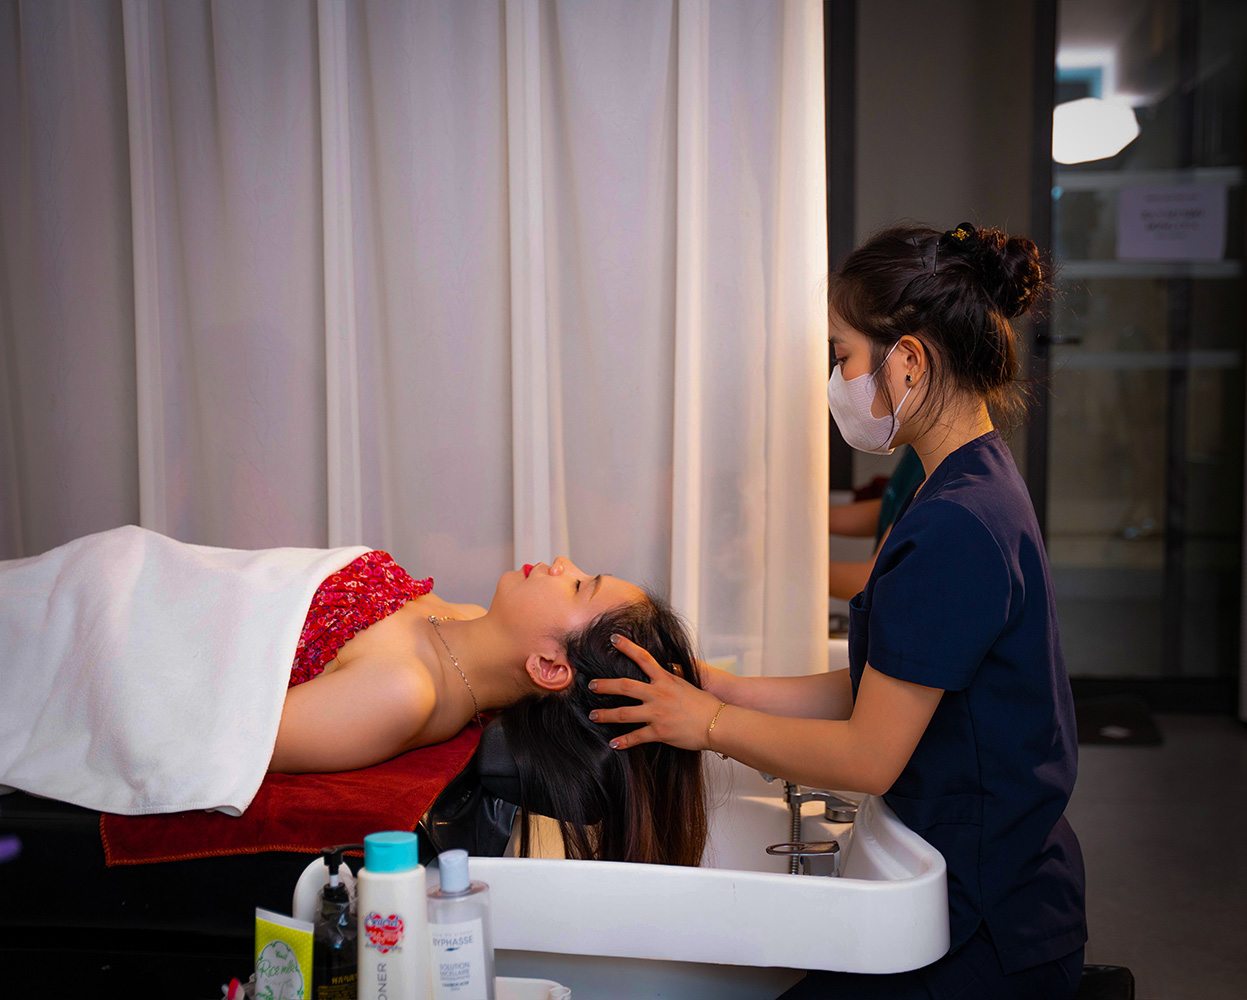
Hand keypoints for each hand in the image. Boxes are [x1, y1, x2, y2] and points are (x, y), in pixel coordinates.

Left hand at [588, 635, 723, 751]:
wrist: (717, 722)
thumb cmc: (706, 703)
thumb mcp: (688, 683)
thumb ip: (674, 675)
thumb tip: (666, 667)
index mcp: (666, 680)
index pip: (643, 658)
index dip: (627, 647)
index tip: (613, 639)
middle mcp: (658, 694)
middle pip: (625, 686)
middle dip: (605, 685)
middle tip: (591, 685)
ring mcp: (657, 713)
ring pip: (625, 713)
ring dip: (606, 715)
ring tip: (593, 715)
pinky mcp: (660, 731)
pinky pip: (637, 737)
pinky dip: (624, 741)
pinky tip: (614, 744)